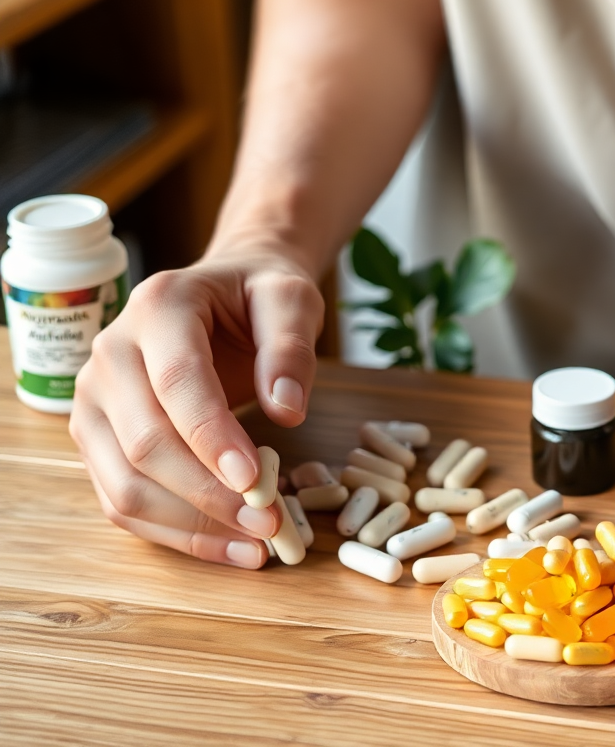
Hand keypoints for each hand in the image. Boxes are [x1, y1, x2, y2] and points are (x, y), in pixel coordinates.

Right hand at [69, 247, 323, 567]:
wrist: (223, 295)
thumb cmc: (257, 296)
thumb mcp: (290, 298)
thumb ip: (291, 347)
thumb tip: (287, 409)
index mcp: (157, 308)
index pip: (176, 382)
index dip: (212, 436)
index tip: (254, 479)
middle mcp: (109, 354)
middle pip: (145, 442)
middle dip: (208, 493)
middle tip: (270, 521)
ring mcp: (95, 402)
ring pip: (125, 484)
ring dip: (191, 526)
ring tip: (258, 544)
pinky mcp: (100, 441)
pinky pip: (124, 502)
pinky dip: (177, 534)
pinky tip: (231, 548)